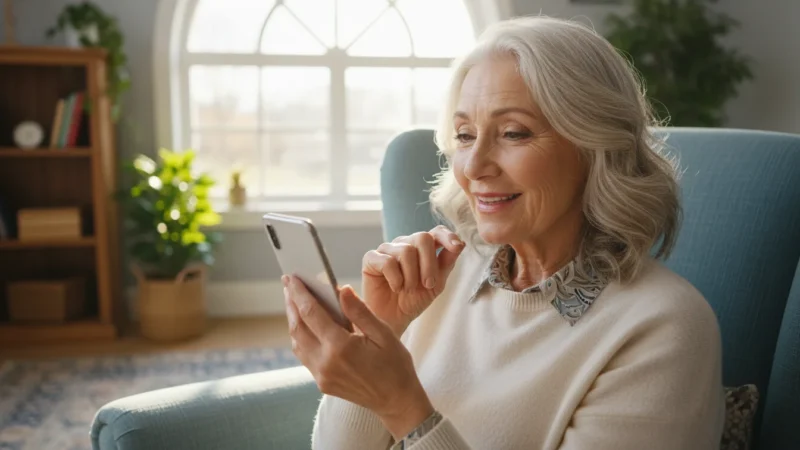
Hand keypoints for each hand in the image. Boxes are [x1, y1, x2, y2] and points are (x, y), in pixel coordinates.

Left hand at [283, 275, 433, 436]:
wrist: (397, 401)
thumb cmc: (395, 366)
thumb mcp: (384, 334)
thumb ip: (359, 311)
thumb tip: (341, 290)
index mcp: (341, 348)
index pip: (311, 313)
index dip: (299, 293)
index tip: (291, 278)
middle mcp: (325, 363)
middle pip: (297, 327)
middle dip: (291, 303)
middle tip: (288, 285)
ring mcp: (321, 376)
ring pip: (297, 343)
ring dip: (294, 320)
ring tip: (294, 302)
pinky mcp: (322, 383)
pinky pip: (304, 356)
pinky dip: (301, 337)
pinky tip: (306, 325)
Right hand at [362, 225, 464, 337]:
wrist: (393, 319)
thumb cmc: (414, 300)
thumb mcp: (437, 283)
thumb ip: (447, 262)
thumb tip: (461, 243)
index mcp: (422, 247)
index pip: (436, 231)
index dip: (447, 236)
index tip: (456, 247)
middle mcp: (405, 243)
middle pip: (422, 238)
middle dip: (429, 264)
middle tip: (428, 284)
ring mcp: (387, 249)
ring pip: (406, 251)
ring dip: (411, 276)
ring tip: (408, 289)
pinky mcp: (371, 258)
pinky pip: (387, 262)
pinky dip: (395, 279)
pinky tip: (395, 288)